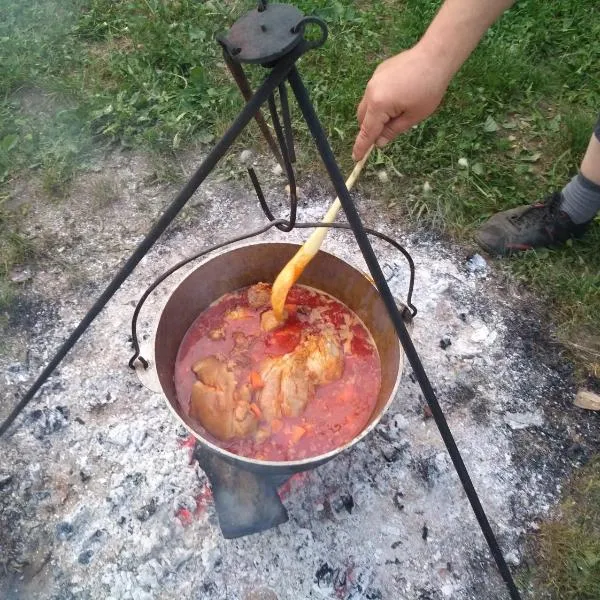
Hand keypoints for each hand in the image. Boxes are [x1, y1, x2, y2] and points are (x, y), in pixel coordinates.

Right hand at [352, 45, 450, 160]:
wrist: (435, 56)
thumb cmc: (428, 89)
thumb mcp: (413, 116)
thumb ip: (393, 130)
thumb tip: (379, 142)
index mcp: (379, 105)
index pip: (367, 131)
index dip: (361, 146)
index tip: (356, 158)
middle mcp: (371, 92)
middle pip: (362, 118)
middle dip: (369, 129)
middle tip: (385, 134)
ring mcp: (373, 80)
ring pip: (367, 105)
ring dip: (374, 115)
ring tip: (396, 114)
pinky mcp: (379, 72)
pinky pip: (373, 93)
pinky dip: (379, 102)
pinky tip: (398, 97)